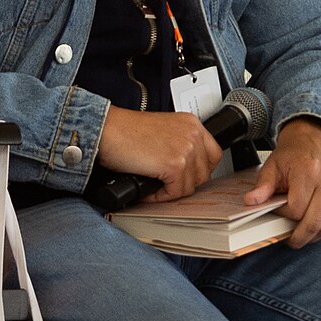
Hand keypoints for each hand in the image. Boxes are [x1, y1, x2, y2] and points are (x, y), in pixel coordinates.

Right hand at [94, 107, 222, 200]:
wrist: (107, 130)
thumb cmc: (125, 131)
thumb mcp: (162, 131)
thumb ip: (179, 144)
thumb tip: (187, 170)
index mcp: (191, 123)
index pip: (213, 154)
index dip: (199, 171)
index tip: (186, 177)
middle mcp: (192, 134)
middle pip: (204, 173)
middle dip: (185, 183)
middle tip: (167, 185)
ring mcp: (186, 149)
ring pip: (191, 186)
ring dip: (171, 191)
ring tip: (154, 187)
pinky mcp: (175, 164)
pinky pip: (175, 192)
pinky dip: (161, 196)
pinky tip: (149, 190)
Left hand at [245, 118, 320, 247]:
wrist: (313, 138)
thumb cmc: (292, 154)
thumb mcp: (272, 166)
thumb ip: (263, 187)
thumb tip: (251, 202)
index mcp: (308, 170)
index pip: (296, 209)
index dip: (285, 216)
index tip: (280, 212)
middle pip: (314, 221)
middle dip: (300, 237)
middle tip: (292, 241)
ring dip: (315, 235)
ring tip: (304, 235)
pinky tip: (318, 228)